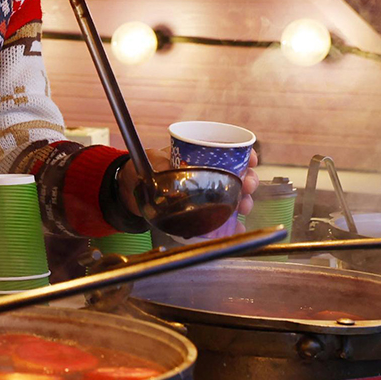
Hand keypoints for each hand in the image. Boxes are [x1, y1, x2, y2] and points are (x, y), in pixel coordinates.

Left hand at [115, 148, 259, 216]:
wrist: (129, 192)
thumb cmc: (141, 169)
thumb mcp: (149, 160)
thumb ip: (158, 162)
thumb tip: (166, 167)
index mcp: (201, 156)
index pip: (231, 152)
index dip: (246, 155)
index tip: (251, 160)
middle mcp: (209, 174)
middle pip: (239, 175)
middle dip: (249, 180)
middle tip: (247, 186)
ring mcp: (207, 193)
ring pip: (235, 196)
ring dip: (244, 201)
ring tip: (243, 207)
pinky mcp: (202, 212)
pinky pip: (222, 218)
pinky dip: (232, 224)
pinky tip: (237, 228)